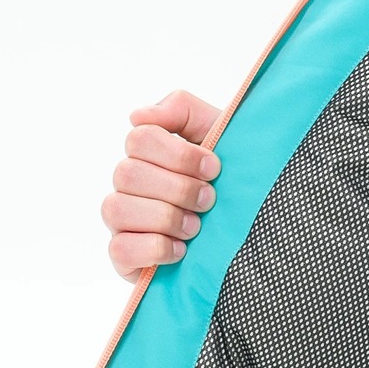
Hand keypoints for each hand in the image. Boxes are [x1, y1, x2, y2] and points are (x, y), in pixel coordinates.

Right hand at [102, 89, 221, 282]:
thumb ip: (183, 110)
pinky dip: (154, 248)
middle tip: (209, 200)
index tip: (213, 168)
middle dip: (177, 188)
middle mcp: (128, 187)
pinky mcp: (124, 257)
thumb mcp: (217, 136)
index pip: (140, 138)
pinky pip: (120, 249)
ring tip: (195, 227)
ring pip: (117, 208)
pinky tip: (180, 250)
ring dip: (165, 217)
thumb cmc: (230, 184)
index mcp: (147, 156)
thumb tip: (138, 115)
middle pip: (127, 173)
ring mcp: (122, 222)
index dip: (179, 154)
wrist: (251, 235)